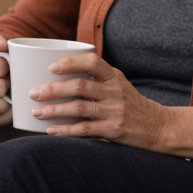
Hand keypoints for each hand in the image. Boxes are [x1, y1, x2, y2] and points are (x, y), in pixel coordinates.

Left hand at [28, 52, 167, 146]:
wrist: (158, 127)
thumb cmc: (130, 104)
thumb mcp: (118, 84)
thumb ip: (95, 78)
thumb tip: (55, 75)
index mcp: (114, 76)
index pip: (92, 61)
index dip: (70, 62)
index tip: (51, 67)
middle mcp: (115, 91)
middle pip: (80, 86)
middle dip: (54, 90)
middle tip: (34, 93)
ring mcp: (115, 111)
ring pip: (79, 108)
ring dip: (55, 110)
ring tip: (36, 112)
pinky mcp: (114, 130)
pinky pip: (85, 129)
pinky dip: (66, 130)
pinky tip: (51, 130)